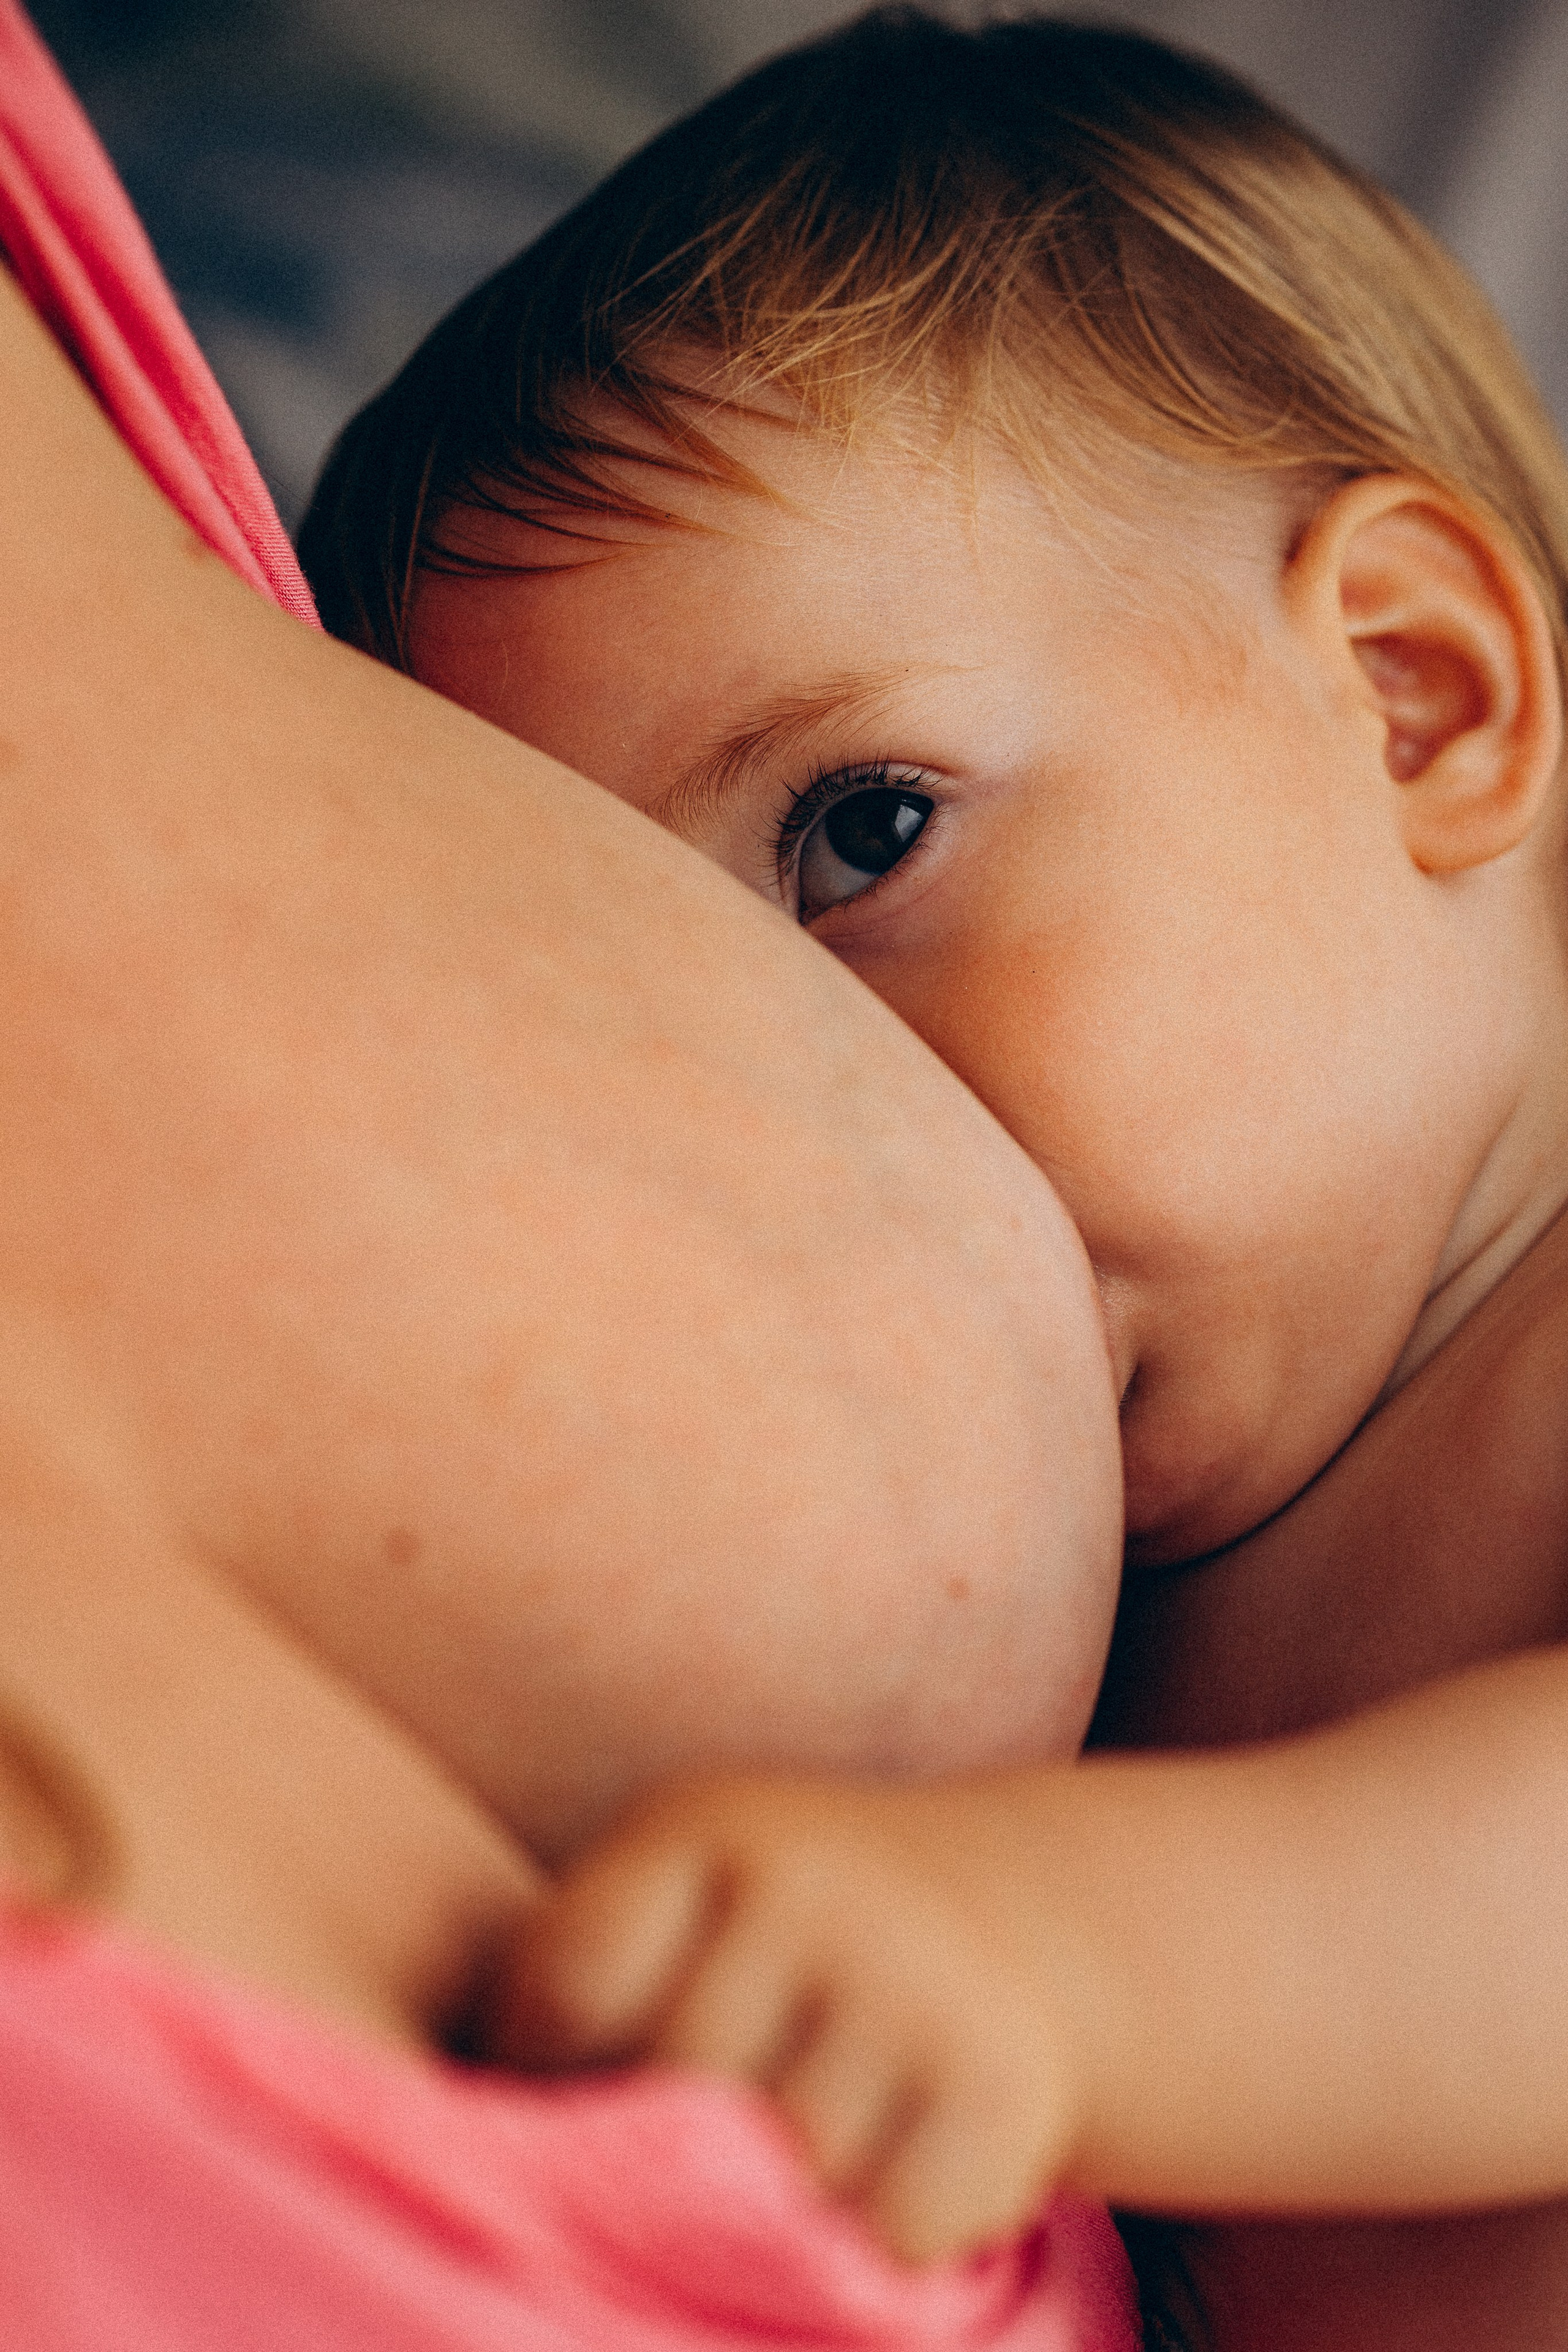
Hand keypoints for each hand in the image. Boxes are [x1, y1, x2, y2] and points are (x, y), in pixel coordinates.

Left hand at [486, 1770, 1091, 2262]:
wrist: (991, 1911)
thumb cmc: (770, 1933)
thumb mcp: (669, 1898)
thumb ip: (572, 1986)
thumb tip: (482, 2153)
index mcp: (707, 1826)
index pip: (574, 1986)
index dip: (549, 2065)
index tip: (579, 2082)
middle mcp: (817, 1882)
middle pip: (677, 2085)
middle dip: (668, 2140)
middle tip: (691, 2144)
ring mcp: (914, 1980)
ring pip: (784, 2175)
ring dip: (775, 2203)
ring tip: (784, 2159)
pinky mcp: (999, 2085)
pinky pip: (888, 2234)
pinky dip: (872, 2246)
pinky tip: (874, 2176)